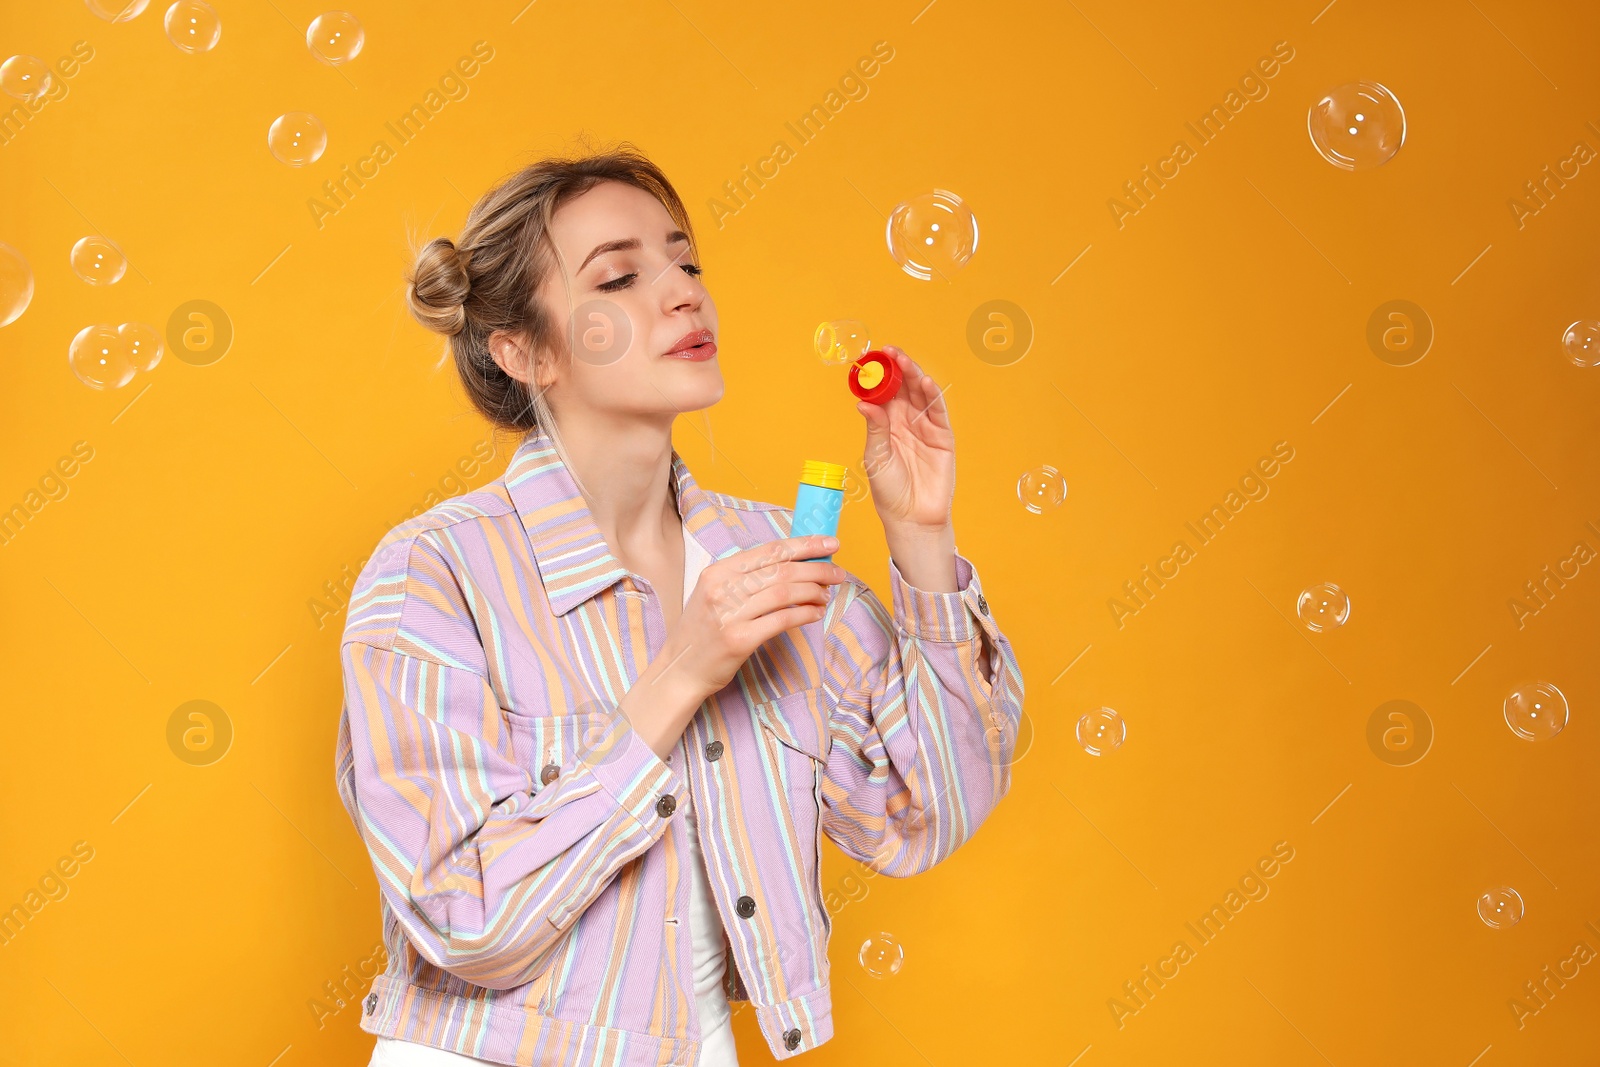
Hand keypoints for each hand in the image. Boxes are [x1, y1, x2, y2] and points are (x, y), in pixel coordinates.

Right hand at [657, 535, 848, 699]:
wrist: (680, 669)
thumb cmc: (704, 631)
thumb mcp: (715, 594)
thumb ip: (747, 578)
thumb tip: (795, 565)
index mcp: (718, 571)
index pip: (770, 550)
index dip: (804, 545)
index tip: (830, 543)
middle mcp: (722, 589)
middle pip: (781, 570)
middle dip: (816, 569)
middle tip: (837, 573)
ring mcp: (729, 614)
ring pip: (784, 593)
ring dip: (813, 592)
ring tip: (826, 595)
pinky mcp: (738, 640)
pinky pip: (781, 620)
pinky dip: (804, 614)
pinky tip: (815, 613)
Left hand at [855, 345, 955, 531]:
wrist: (912, 518)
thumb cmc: (889, 491)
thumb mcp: (876, 458)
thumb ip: (875, 429)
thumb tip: (863, 403)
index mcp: (886, 424)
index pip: (884, 393)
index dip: (879, 375)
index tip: (871, 359)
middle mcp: (906, 422)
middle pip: (903, 388)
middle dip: (897, 369)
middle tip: (890, 353)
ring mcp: (925, 427)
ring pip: (921, 395)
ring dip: (914, 376)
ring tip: (904, 362)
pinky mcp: (943, 437)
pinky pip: (938, 412)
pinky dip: (933, 396)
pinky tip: (925, 382)